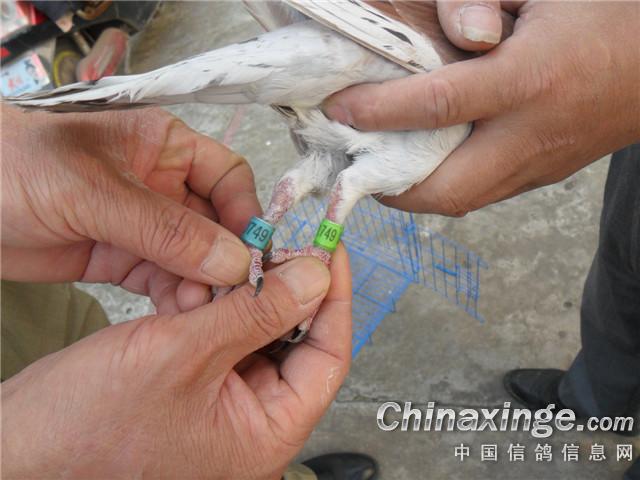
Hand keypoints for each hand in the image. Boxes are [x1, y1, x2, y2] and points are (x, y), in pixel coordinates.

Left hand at [1, 106, 260, 312]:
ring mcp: (141, 225)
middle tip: (228, 297)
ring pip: (192, 258)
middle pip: (215, 223)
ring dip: (200, 285)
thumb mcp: (92, 190)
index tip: (251, 253)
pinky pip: (161, 279)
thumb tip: (234, 261)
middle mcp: (161, 184)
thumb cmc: (11, 165)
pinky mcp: (119, 258)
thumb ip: (164, 228)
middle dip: (223, 260)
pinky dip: (172, 298)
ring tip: (196, 312)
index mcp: (162, 146)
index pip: (227, 175)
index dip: (245, 212)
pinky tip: (175, 316)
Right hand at [2, 247, 351, 478]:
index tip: (330, 250)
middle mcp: (251, 423)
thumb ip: (257, 313)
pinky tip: (199, 283)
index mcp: (266, 433)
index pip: (327, 357)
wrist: (19, 446)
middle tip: (278, 243)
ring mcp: (222, 405)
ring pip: (257, 334)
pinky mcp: (194, 386)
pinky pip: (222, 336)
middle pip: (294, 343)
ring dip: (244, 293)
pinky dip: (214, 305)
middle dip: (284, 290)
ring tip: (232, 258)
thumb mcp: (183, 355)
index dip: (333, 299)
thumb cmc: (87, 425)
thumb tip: (315, 276)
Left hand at [324, 2, 639, 215]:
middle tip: (354, 160)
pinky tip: (427, 162)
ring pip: (462, 201)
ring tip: (380, 165)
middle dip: (389, 186)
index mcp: (530, 78)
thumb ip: (484, 3)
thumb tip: (458, 34)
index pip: (437, 104)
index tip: (339, 110)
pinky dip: (445, 186)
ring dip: (412, 192)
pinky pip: (484, 194)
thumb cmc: (608, 12)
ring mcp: (541, 164)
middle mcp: (532, 134)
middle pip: (445, 188)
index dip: (379, 110)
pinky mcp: (545, 174)